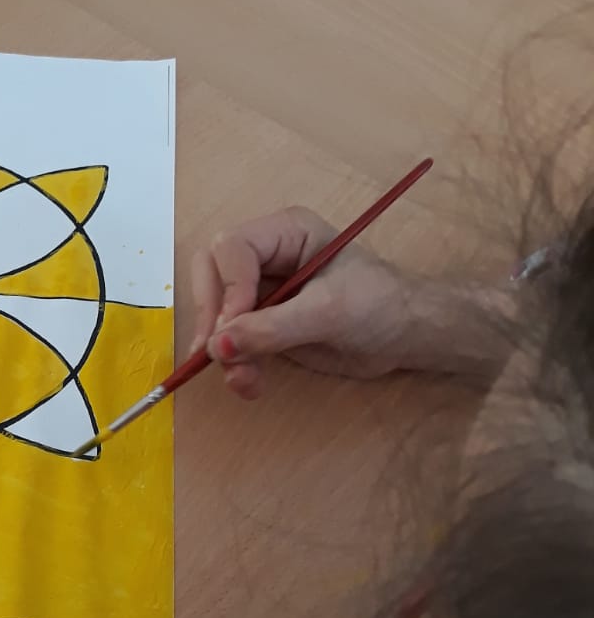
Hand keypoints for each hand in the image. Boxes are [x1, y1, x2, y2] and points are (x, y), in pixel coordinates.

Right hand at [189, 207, 421, 400]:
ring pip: (215, 313)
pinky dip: (234, 364)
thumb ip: (271, 328)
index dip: (227, 288)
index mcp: (284, 233)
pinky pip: (231, 341)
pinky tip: (249, 384)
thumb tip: (218, 346)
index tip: (234, 328)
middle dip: (212, 318)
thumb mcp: (327, 313)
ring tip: (244, 381)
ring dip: (223, 350)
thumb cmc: (380, 306)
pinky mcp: (262, 324)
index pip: (230, 249)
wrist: (406, 337)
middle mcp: (266, 257)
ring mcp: (262, 290)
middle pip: (210, 276)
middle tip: (220, 355)